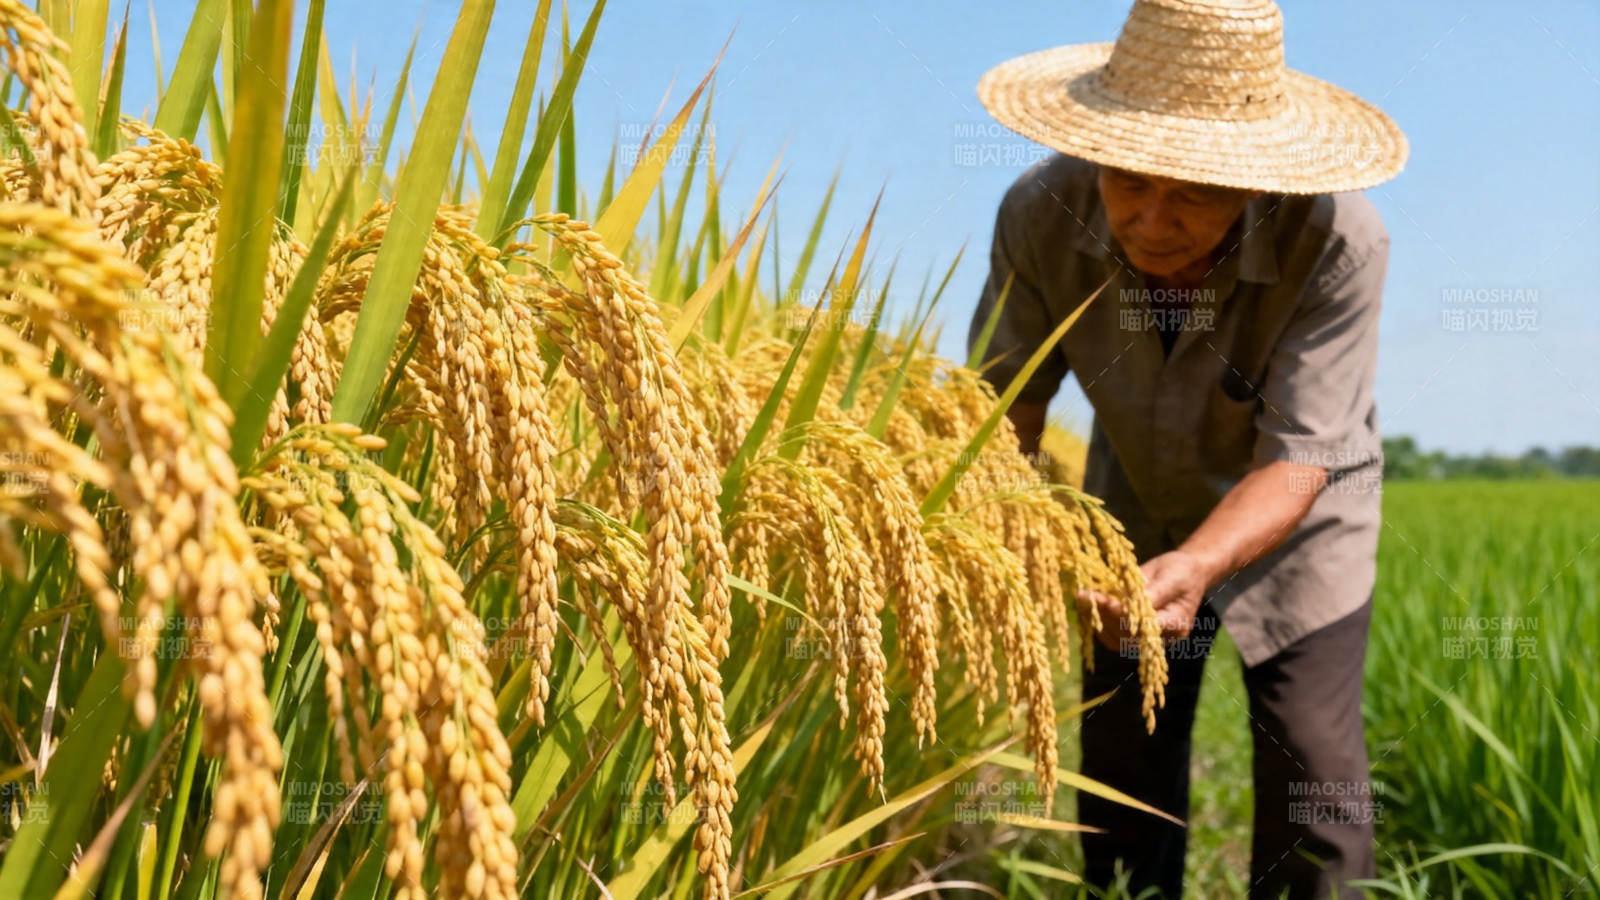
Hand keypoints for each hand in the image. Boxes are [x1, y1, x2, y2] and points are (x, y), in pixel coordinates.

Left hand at [1074, 550, 1213, 650]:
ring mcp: (1146, 639)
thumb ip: (1153, 592)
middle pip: (1127, 635)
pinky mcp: (1133, 635)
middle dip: (1104, 614)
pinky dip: (1097, 622)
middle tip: (1084, 595)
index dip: (1123, 615)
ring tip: (1081, 598)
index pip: (1146, 626)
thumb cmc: (1181, 572)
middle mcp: (1161, 638)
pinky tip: (1085, 605)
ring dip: (1096, 619)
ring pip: (1116, 639)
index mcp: (1176, 623)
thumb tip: (1128, 603)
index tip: (1104, 599)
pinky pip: (1112, 636)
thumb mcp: (1171, 576)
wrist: (1187, 574)